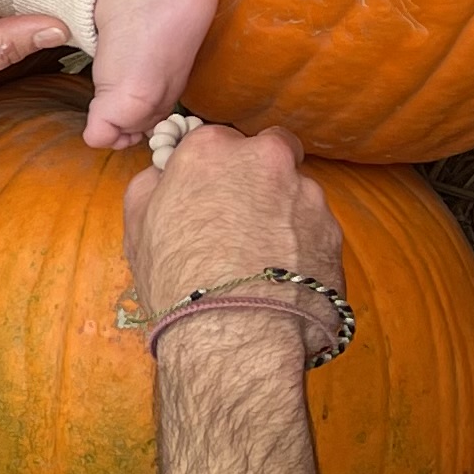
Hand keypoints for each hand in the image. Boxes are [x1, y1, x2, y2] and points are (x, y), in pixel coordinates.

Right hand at [121, 123, 345, 322]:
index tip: (207, 192)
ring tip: (262, 260)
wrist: (236, 333)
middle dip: (260, 178)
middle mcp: (268, 160)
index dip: (213, 168)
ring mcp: (308, 196)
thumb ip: (153, 183)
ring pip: (297, 194)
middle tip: (241, 218)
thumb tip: (164, 175)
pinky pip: (315, 232)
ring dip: (284, 215)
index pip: (218, 140)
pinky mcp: (335, 234)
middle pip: (269, 154)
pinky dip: (302, 248)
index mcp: (214, 149)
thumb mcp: (137, 224)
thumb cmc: (177, 277)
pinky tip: (282, 279)